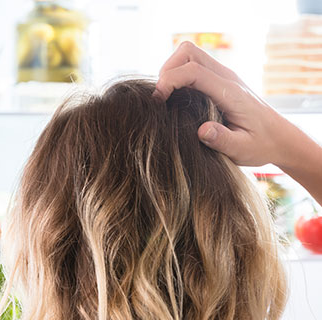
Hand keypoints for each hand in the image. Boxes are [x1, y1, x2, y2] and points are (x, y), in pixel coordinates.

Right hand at [154, 41, 294, 166]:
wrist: (279, 138)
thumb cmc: (260, 145)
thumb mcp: (242, 149)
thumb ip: (222, 140)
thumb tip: (201, 130)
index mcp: (230, 93)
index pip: (193, 72)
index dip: (169, 81)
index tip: (157, 101)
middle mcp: (226, 78)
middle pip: (188, 53)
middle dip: (167, 70)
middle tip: (159, 98)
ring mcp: (223, 77)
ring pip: (189, 55)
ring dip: (171, 71)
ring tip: (164, 98)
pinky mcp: (219, 81)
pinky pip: (193, 66)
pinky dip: (178, 76)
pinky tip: (175, 99)